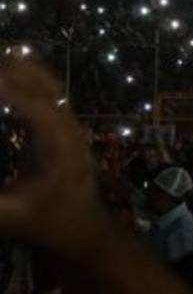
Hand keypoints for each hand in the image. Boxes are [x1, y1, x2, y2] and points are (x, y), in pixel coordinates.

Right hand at [0, 57, 111, 261]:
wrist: (84, 226)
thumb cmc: (51, 222)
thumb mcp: (14, 218)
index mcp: (58, 146)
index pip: (33, 107)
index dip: (4, 90)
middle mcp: (68, 127)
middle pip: (42, 86)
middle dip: (9, 70)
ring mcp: (69, 123)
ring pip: (47, 83)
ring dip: (19, 67)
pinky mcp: (64, 125)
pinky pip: (47, 90)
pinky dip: (26, 75)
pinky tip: (7, 68)